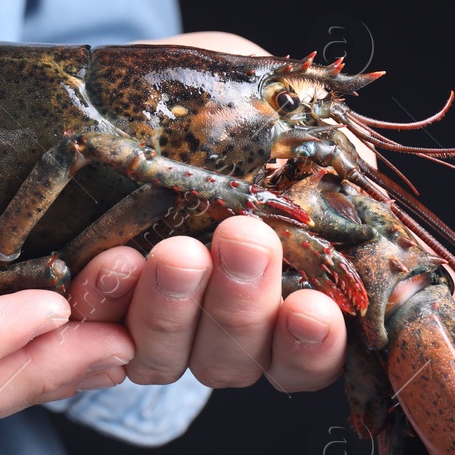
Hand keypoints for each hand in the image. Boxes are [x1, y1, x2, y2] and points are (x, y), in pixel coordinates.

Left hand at [63, 31, 347, 393]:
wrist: (110, 95)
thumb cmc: (206, 109)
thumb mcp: (266, 112)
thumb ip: (315, 147)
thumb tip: (361, 178)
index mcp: (282, 295)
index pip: (310, 350)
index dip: (313, 342)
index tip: (315, 308)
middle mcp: (222, 330)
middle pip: (241, 357)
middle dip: (243, 303)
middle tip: (243, 240)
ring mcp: (157, 331)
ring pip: (170, 358)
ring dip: (175, 307)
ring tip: (176, 252)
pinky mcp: (93, 321)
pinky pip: (98, 335)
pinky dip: (107, 302)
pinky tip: (112, 263)